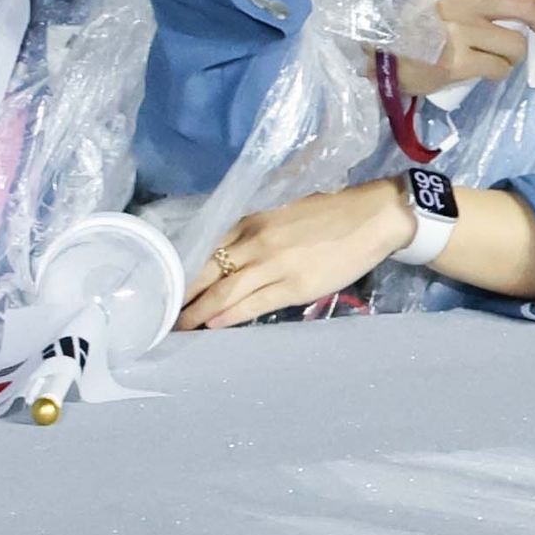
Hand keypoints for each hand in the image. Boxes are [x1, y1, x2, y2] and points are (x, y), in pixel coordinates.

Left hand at [182, 179, 419, 327]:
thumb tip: (227, 245)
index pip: (205, 246)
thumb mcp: (282, 208)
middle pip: (207, 270)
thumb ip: (253, 224)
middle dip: (184, 293)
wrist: (372, 217)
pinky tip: (213, 325)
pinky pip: (254, 304)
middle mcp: (256, 239)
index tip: (165, 284)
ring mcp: (274, 264)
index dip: (184, 268)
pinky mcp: (294, 286)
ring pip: (225, 291)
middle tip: (162, 312)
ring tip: (180, 326)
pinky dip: (230, 316)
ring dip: (199, 311)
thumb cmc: (329, 210)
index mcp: (251, 218)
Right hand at [386, 0, 534, 97]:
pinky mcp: (459, 61)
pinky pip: (500, 67)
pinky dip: (499, 70)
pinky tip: (484, 67)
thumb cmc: (424, 21)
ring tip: (500, 53)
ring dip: (515, 52)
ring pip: (517, 42)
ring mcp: (459, 30)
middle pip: (524, 4)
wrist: (386, 52)